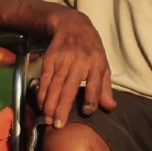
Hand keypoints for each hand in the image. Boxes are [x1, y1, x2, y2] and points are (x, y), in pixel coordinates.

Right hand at [35, 10, 115, 127]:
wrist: (72, 25)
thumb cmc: (91, 49)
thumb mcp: (103, 64)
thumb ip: (105, 88)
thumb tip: (111, 108)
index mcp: (97, 64)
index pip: (96, 83)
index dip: (92, 97)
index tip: (87, 111)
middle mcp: (80, 62)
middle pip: (70, 88)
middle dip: (62, 108)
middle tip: (58, 125)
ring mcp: (63, 60)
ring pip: (55, 85)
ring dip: (50, 104)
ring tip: (48, 120)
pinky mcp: (50, 59)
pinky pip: (45, 79)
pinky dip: (42, 93)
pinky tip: (41, 105)